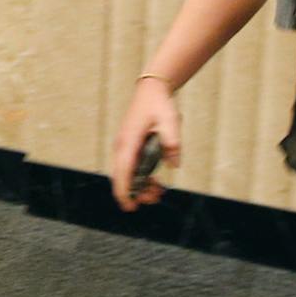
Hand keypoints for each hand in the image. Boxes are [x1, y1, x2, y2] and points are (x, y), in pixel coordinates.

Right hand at [110, 78, 181, 211]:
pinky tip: (155, 181)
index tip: (130, 206)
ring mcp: (124, 147)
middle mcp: (122, 146)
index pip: (122, 172)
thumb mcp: (170, 121)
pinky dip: (140, 178)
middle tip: (157, 196)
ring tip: (159, 190)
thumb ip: (172, 143)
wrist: (151, 90)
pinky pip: (130, 168)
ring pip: (126, 175)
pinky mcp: (129, 147)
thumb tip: (174, 165)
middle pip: (122, 177)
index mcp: (129, 142)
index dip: (124, 191)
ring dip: (139, 186)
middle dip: (136, 192)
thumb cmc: (158, 104)